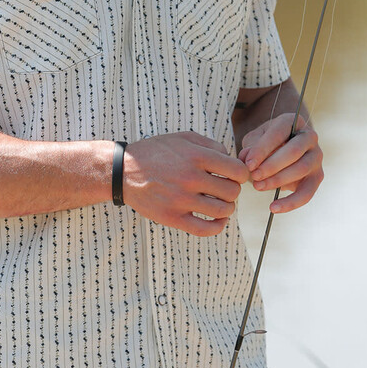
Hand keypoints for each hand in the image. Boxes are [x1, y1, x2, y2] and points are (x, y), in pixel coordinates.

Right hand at [123, 132, 248, 236]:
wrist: (123, 171)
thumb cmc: (156, 152)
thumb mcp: (183, 138)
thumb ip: (211, 145)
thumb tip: (232, 160)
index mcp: (196, 156)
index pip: (238, 171)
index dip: (242, 175)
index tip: (236, 176)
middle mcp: (190, 178)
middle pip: (233, 192)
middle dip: (233, 190)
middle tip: (224, 188)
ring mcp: (181, 199)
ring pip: (223, 211)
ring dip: (227, 207)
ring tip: (220, 203)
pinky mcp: (172, 217)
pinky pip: (206, 229)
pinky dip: (218, 226)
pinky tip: (217, 219)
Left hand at [238, 113, 322, 213]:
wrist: (281, 151)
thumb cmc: (265, 144)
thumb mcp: (254, 140)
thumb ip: (250, 147)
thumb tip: (247, 159)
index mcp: (293, 121)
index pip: (279, 132)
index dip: (263, 148)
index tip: (249, 163)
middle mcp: (309, 137)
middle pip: (293, 151)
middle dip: (271, 165)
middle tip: (253, 176)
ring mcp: (316, 156)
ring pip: (300, 169)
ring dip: (277, 180)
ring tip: (258, 186)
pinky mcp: (317, 176)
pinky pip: (307, 193)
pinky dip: (290, 203)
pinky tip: (273, 208)